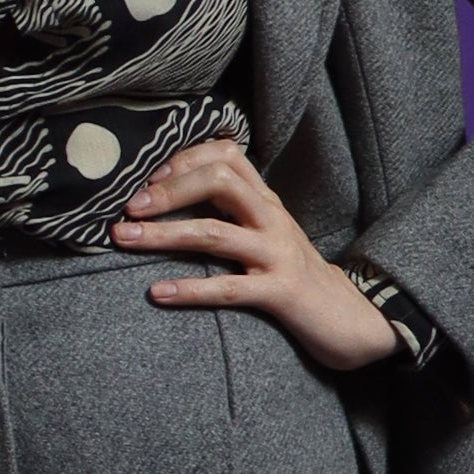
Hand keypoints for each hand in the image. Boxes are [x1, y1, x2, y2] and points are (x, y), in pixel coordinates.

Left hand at [112, 141, 403, 371]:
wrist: (349, 317)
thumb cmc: (295, 275)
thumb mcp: (267, 233)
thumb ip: (234, 212)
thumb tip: (175, 196)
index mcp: (266, 201)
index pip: (227, 155)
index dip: (185, 159)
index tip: (148, 176)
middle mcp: (271, 218)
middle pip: (219, 182)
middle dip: (168, 191)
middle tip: (128, 207)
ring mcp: (277, 253)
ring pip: (215, 232)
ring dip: (163, 234)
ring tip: (124, 238)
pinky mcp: (279, 292)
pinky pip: (228, 288)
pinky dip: (189, 290)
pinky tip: (157, 293)